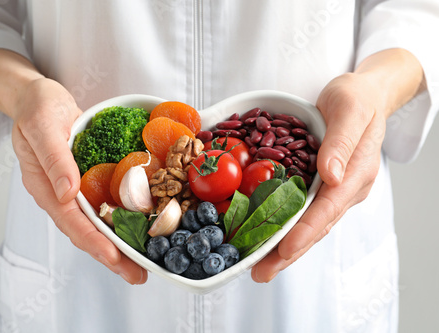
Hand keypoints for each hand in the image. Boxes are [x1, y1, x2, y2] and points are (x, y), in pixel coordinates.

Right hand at [11, 78, 147, 283]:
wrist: (40, 98)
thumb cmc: (37, 108)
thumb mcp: (42, 126)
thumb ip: (53, 158)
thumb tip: (68, 193)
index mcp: (45, 187)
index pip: (70, 221)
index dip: (93, 241)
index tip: (113, 257)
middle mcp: (62, 194)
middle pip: (87, 231)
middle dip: (112, 255)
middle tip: (138, 274)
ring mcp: (76, 189)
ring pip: (99, 222)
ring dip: (120, 243)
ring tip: (144, 261)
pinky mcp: (90, 180)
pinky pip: (107, 204)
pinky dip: (124, 218)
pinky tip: (142, 226)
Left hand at [251, 73, 388, 281]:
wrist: (364, 95)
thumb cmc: (356, 98)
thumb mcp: (350, 109)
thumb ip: (341, 141)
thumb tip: (331, 176)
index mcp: (356, 172)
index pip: (328, 208)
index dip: (305, 231)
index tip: (285, 250)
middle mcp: (346, 187)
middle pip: (316, 226)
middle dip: (289, 252)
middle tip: (260, 272)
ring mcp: (335, 189)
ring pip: (309, 224)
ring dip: (284, 247)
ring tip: (258, 266)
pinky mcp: (323, 185)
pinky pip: (304, 211)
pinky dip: (285, 227)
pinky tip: (266, 237)